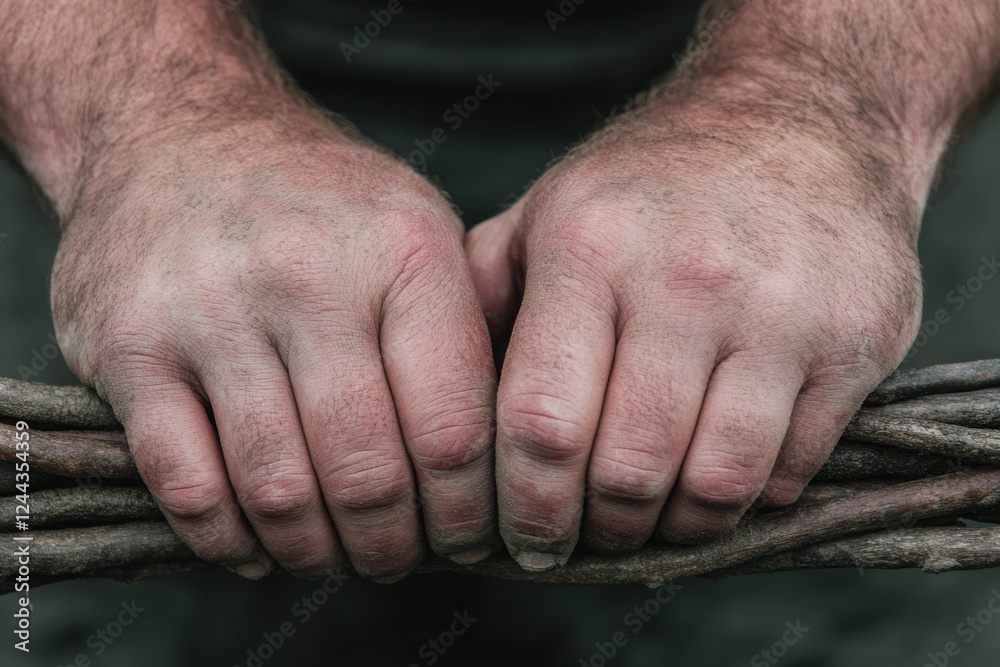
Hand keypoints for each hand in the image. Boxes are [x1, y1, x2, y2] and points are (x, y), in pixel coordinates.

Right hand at [51, 109, 497, 580]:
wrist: (177, 130)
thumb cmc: (319, 201)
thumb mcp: (416, 228)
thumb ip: (467, 328)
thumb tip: (512, 453)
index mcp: (403, 251)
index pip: (454, 428)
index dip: (469, 511)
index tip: (469, 539)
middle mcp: (309, 275)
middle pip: (370, 473)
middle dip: (393, 546)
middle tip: (399, 560)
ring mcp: (211, 310)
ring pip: (280, 490)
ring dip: (316, 552)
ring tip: (336, 557)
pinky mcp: (129, 347)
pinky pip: (186, 485)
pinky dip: (227, 540)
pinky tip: (256, 545)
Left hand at [466, 102, 922, 568]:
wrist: (803, 117)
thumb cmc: (655, 181)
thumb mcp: (549, 208)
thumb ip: (485, 294)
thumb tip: (439, 403)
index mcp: (591, 248)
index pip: (540, 424)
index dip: (526, 507)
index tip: (526, 539)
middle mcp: (686, 279)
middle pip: (625, 471)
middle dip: (597, 530)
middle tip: (586, 536)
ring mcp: (780, 313)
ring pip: (713, 484)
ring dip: (672, 528)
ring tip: (650, 518)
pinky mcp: (856, 341)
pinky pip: (788, 468)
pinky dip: (744, 498)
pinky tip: (715, 474)